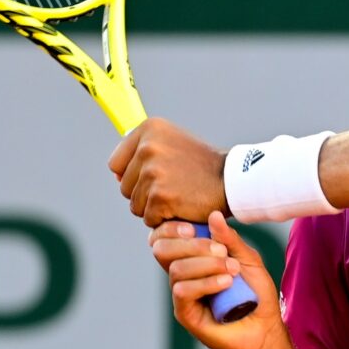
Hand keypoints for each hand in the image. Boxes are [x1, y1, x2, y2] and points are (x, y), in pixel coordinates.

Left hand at [110, 118, 228, 226]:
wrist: (232, 180)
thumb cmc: (202, 166)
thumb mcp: (173, 143)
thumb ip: (144, 151)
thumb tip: (116, 173)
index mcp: (149, 129)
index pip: (116, 164)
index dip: (132, 175)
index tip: (154, 176)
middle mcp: (148, 147)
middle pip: (124, 186)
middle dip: (144, 193)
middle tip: (173, 187)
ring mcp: (154, 172)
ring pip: (135, 204)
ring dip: (154, 208)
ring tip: (179, 195)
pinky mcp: (161, 196)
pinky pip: (149, 218)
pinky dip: (165, 219)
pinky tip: (183, 206)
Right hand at [150, 212, 289, 348]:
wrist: (265, 326)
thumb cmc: (255, 292)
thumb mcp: (247, 258)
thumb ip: (229, 239)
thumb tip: (213, 215)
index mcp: (191, 256)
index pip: (164, 237)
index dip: (171, 228)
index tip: (195, 227)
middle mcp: (181, 273)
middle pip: (162, 250)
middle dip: (192, 245)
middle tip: (222, 250)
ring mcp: (181, 294)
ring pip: (176, 269)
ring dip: (206, 265)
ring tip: (233, 270)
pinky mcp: (185, 313)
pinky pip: (183, 291)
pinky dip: (205, 283)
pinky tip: (226, 283)